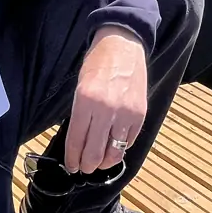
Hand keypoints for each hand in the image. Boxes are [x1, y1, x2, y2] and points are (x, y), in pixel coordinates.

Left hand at [63, 25, 147, 173]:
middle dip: (87, 166)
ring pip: (114, 153)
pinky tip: (114, 147)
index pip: (76, 140)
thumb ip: (80, 115)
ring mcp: (125, 113)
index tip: (71, 165)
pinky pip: (129, 141)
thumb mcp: (80, 87)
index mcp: (85, 101)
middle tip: (84, 167)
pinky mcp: (140, 113)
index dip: (72, 158)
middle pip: (94, 153)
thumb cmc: (97, 64)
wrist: (122, 45)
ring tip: (99, 162)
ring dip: (104, 162)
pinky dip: (121, 148)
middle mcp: (105, 109)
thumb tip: (79, 143)